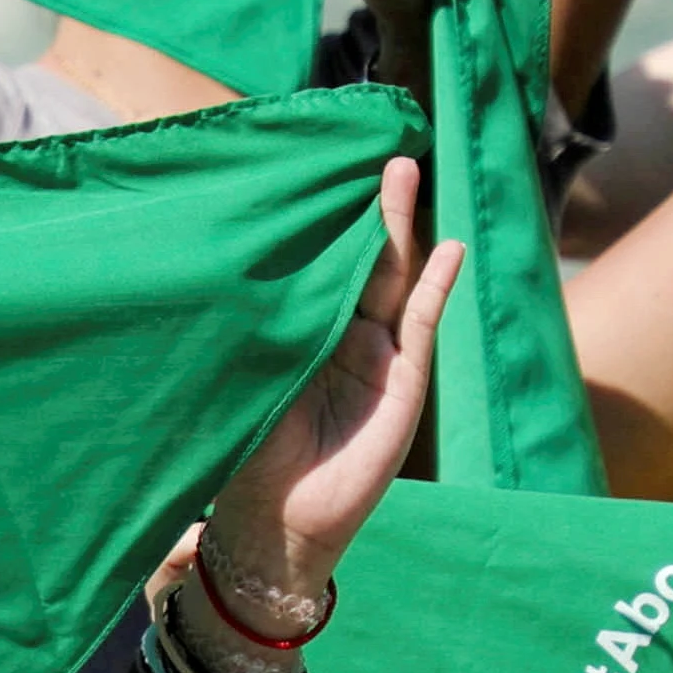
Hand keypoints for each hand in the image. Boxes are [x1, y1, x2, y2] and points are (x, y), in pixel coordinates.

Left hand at [203, 152, 463, 599]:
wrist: (279, 522)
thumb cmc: (250, 457)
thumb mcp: (243, 383)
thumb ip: (251, 337)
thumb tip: (224, 279)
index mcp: (303, 338)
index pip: (319, 269)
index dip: (326, 225)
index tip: (319, 173)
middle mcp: (343, 341)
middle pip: (362, 261)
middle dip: (369, 208)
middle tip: (374, 150)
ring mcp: (378, 359)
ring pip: (392, 279)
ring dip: (402, 227)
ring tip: (405, 171)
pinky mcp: (403, 384)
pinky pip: (421, 324)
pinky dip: (435, 286)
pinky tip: (449, 248)